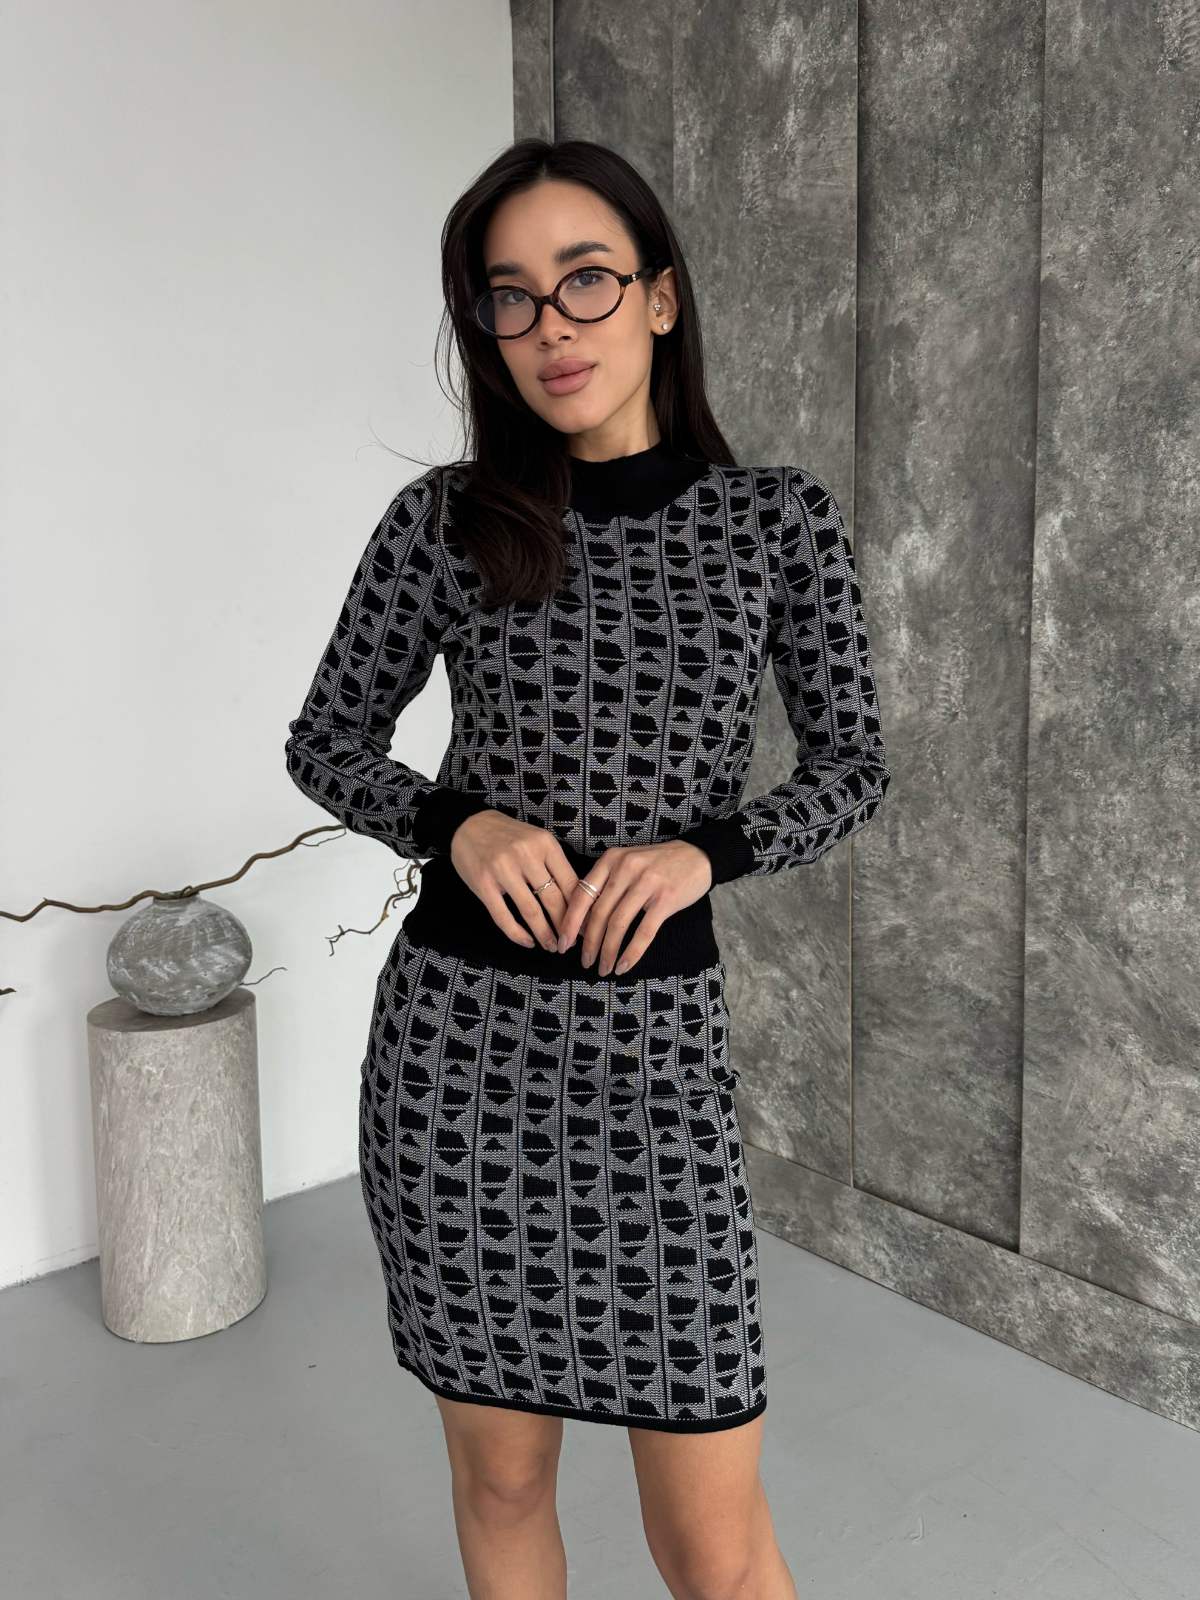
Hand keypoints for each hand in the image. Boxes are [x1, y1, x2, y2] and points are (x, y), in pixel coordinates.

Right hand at [449, 810, 580, 950]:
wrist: (469, 825)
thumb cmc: (508, 836)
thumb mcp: (536, 841)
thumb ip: (554, 865)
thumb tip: (577, 901)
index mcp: (545, 844)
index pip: (570, 883)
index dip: (581, 910)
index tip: (586, 927)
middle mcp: (526, 854)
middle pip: (553, 900)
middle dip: (565, 927)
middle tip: (570, 943)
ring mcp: (503, 869)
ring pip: (531, 911)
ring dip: (544, 934)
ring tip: (552, 946)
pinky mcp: (483, 884)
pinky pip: (503, 917)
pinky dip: (518, 934)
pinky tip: (528, 941)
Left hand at [555, 840, 713, 976]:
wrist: (697, 856)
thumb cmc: (658, 864)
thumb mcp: (627, 863)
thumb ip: (606, 884)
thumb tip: (582, 922)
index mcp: (611, 860)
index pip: (582, 895)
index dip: (570, 923)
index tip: (564, 944)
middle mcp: (626, 869)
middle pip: (599, 913)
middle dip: (589, 943)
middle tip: (585, 962)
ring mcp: (647, 883)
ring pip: (618, 925)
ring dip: (608, 951)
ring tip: (603, 969)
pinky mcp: (666, 899)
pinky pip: (643, 932)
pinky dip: (631, 953)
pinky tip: (624, 966)